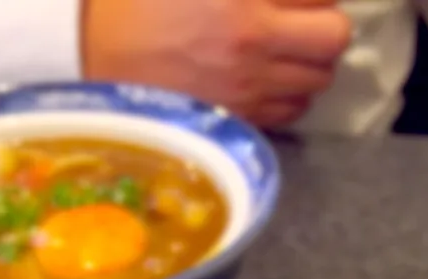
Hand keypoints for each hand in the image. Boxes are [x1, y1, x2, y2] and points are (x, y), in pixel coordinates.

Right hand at [82, 0, 351, 127]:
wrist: (94, 50)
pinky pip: (291, 112)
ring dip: (310, 62)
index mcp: (245, 0)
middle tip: (303, 18)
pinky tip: (270, 79)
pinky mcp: (236, 118)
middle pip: (333, 39)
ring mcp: (248, 88)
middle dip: (325, 24)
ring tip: (286, 51)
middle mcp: (254, 44)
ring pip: (318, 81)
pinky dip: (291, 95)